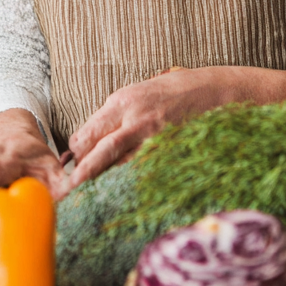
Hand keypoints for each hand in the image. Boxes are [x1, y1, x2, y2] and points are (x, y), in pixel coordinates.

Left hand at [67, 66, 246, 189]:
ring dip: (104, 179)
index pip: (87, 134)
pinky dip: (133, 181)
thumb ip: (115, 117)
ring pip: (120, 164)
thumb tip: (92, 141)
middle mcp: (134, 118)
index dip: (77, 153)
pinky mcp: (171, 150)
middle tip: (72, 189)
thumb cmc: (172, 92)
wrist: (213, 90)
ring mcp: (154, 136)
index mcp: (121, 102)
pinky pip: (146, 170)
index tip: (72, 165)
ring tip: (90, 195)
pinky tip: (126, 191)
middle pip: (98, 150)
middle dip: (83, 172)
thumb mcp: (137, 95)